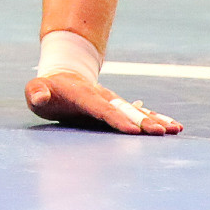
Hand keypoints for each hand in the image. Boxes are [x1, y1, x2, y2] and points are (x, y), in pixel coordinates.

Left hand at [26, 70, 181, 135]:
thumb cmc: (47, 90)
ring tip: (174, 129)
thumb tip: (39, 97)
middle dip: (142, 122)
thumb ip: (36, 93)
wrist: (63, 76)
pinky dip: (157, 118)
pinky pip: (140, 112)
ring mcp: (113, 101)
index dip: (116, 119)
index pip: (100, 108)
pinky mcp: (120, 107)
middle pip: (124, 111)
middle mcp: (102, 96)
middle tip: (159, 133)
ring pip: (136, 111)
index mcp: (82, 94)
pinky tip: (174, 127)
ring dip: (155, 120)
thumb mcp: (36, 90)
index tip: (132, 130)